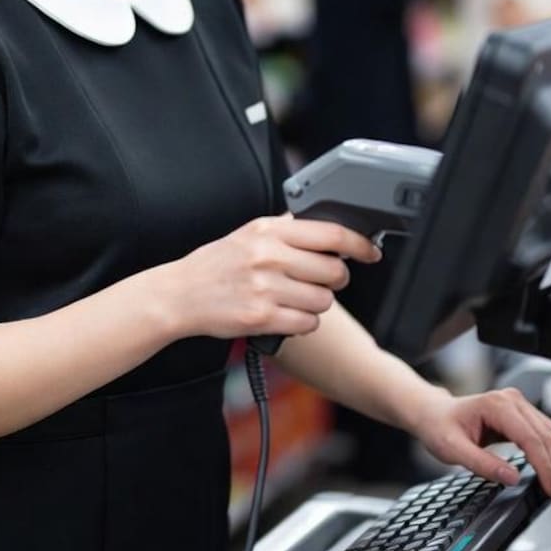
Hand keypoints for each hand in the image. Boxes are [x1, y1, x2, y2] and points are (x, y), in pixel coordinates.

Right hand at [165, 215, 381, 342]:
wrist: (180, 294)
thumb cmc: (216, 265)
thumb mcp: (249, 234)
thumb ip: (286, 229)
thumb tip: (328, 227)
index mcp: (269, 230)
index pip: (330, 233)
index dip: (359, 244)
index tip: (371, 251)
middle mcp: (268, 255)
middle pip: (333, 270)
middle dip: (335, 279)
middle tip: (323, 280)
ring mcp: (265, 287)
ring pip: (324, 300)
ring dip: (317, 303)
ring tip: (296, 298)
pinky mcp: (262, 317)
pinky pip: (308, 323)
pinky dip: (304, 322)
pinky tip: (287, 314)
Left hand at [407, 385, 550, 498]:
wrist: (433, 413)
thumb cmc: (439, 426)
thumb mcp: (452, 449)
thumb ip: (482, 464)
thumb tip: (512, 478)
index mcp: (496, 405)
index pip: (532, 439)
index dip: (545, 467)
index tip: (550, 489)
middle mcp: (512, 400)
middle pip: (548, 436)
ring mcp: (519, 405)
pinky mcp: (522, 414)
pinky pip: (547, 433)